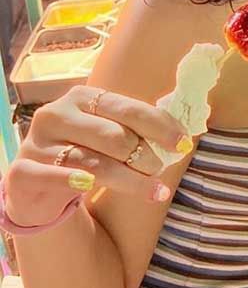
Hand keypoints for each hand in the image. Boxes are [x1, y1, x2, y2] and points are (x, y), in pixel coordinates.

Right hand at [4, 86, 189, 227]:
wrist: (34, 185)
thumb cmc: (81, 153)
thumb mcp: (105, 134)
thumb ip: (135, 129)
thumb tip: (183, 134)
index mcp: (83, 98)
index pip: (129, 109)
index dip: (160, 126)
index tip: (185, 143)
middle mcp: (58, 114)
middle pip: (114, 136)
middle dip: (145, 156)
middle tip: (160, 170)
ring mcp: (38, 142)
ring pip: (94, 162)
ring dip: (130, 179)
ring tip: (155, 190)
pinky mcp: (23, 171)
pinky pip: (56, 176)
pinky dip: (75, 180)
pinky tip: (90, 187)